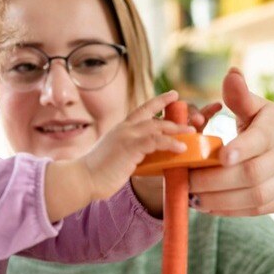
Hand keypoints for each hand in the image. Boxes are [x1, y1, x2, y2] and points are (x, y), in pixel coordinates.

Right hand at [80, 91, 195, 200]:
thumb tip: (145, 159)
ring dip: (176, 129)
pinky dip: (170, 143)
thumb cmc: (96, 173)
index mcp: (120, 129)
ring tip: (191, 133)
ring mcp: (126, 136)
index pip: (142, 111)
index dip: (158, 102)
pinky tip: (181, 148)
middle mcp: (124, 129)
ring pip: (157, 126)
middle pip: (153, 116)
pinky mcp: (129, 147)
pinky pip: (156, 141)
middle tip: (190, 117)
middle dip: (173, 116)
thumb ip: (130, 153)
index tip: (172, 95)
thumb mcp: (116, 157)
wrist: (82, 178)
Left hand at [189, 67, 273, 220]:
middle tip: (188, 180)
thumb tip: (231, 74)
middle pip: (252, 173)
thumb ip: (242, 98)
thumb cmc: (273, 132)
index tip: (220, 156)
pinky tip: (206, 206)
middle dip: (216, 180)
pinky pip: (255, 210)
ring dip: (219, 199)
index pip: (261, 139)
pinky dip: (228, 210)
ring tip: (192, 197)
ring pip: (254, 196)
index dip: (242, 148)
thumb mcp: (261, 111)